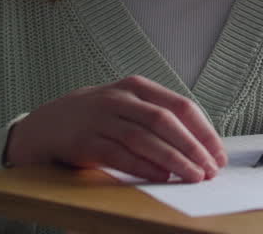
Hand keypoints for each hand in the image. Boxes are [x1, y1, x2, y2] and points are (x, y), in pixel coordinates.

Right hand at [4, 75, 225, 182]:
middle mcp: (120, 98)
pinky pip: (119, 155)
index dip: (203, 131)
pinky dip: (143, 167)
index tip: (218, 154)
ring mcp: (100, 118)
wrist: (44, 125)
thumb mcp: (127, 105)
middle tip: (210, 169)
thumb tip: (199, 144)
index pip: (181, 106)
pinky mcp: (84, 141)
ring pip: (145, 138)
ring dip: (173, 160)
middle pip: (165, 121)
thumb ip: (157, 117)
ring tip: (192, 176)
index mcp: (137, 86)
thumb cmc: (96, 118)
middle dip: (193, 147)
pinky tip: (162, 177)